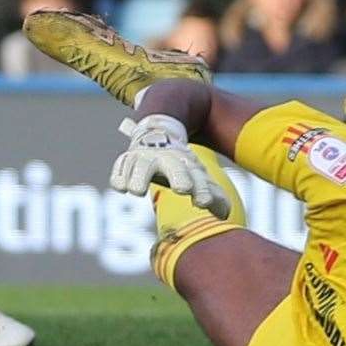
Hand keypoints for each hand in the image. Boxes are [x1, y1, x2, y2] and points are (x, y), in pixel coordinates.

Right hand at [110, 115, 228, 210]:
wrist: (161, 131)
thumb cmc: (181, 165)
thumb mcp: (198, 177)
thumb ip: (213, 196)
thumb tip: (225, 215)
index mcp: (189, 165)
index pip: (198, 178)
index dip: (202, 190)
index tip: (204, 203)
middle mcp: (168, 159)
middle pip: (175, 167)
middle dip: (180, 176)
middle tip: (184, 189)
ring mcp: (146, 158)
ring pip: (143, 165)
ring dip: (140, 177)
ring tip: (136, 192)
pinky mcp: (128, 159)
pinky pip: (122, 165)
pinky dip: (119, 175)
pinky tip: (121, 186)